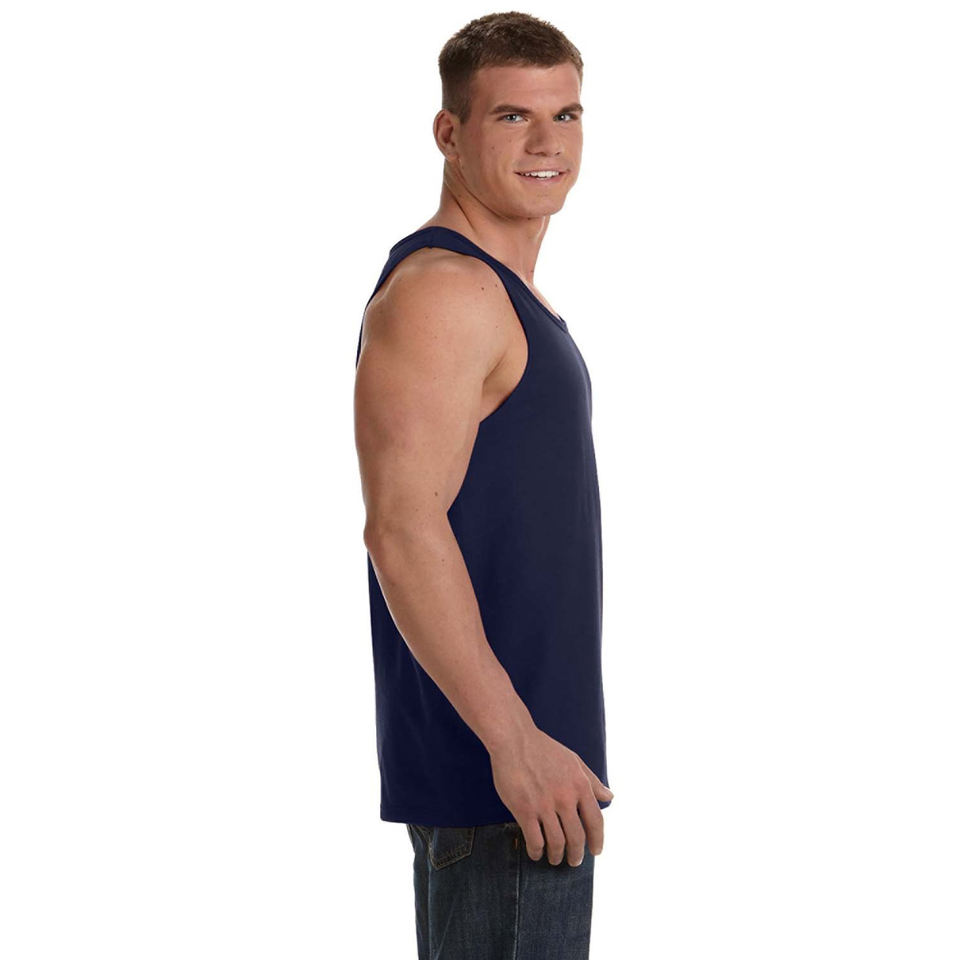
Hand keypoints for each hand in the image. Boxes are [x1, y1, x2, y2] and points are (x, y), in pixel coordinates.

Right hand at [488, 726, 612, 866]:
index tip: (595, 851)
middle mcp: (565, 797)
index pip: (596, 821)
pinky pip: (535, 840)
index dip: (597, 840)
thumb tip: (609, 797)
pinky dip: (537, 851)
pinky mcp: (524, 809)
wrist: (514, 740)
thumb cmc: (544, 749)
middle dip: (576, 854)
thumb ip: (592, 781)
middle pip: (577, 837)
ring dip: (557, 856)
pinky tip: (536, 852)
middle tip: (574, 861)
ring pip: (557, 842)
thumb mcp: (574, 761)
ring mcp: (544, 805)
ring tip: (554, 859)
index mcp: (580, 785)